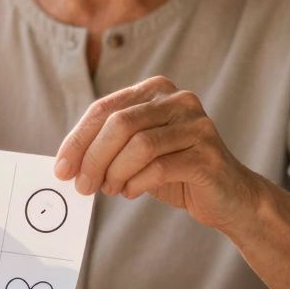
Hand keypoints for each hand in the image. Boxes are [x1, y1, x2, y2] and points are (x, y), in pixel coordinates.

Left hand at [54, 76, 264, 231]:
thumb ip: (108, 147)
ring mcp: (197, 125)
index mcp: (156, 91)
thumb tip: (66, 164)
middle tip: (82, 187)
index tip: (61, 169)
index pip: (105, 109)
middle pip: (120, 124)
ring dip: (115, 173)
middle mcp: (179, 100)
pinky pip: (159, 167)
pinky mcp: (207, 154)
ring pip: (139, 145)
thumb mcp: (136, 153)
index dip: (78, 140)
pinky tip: (132, 192)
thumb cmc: (176, 172)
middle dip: (92, 158)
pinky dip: (137, 184)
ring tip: (111, 189)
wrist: (228, 197)